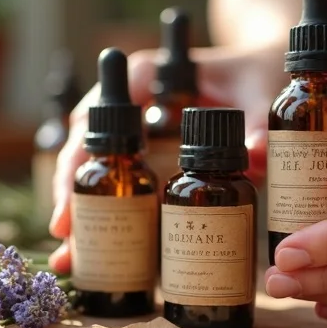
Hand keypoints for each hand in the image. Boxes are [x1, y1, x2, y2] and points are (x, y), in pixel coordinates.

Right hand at [47, 43, 284, 272]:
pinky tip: (89, 246)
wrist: (263, 74)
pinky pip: (115, 179)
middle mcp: (133, 99)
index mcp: (150, 73)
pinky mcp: (147, 151)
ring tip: (66, 254)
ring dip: (79, 208)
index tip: (76, 185)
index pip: (103, 107)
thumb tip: (255, 153)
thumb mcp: (259, 92)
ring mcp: (136, 128)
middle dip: (70, 188)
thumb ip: (259, 124)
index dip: (83, 147)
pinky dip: (102, 212)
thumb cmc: (256, 72)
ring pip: (93, 166)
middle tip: (63, 232)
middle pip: (86, 142)